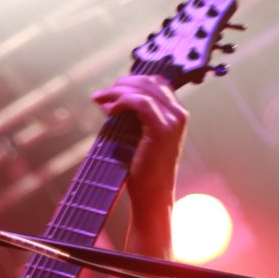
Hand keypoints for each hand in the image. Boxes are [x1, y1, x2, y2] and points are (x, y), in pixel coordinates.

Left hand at [91, 75, 186, 223]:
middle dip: (121, 84)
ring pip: (143, 89)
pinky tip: (110, 111)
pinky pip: (140, 103)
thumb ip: (126, 117)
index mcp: (175, 114)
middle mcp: (178, 114)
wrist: (152, 195)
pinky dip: (122, 102)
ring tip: (101, 99)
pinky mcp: (162, 129)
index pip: (156, 83)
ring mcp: (173, 121)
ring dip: (118, 91)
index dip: (132, 82)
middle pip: (149, 82)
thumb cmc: (143, 171)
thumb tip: (106, 100)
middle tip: (101, 94)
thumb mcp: (135, 136)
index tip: (111, 91)